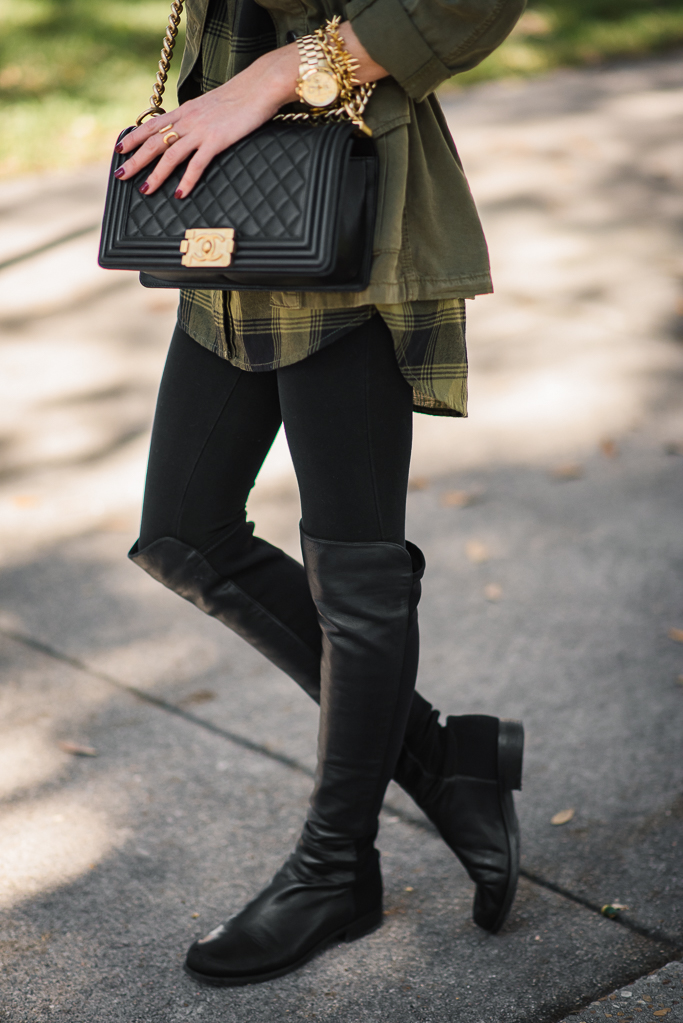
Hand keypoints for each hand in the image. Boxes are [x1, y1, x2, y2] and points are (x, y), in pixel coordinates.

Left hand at [114, 44, 298, 197]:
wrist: (259, 86)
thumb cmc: (241, 96)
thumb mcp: (212, 105)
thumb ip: (198, 117)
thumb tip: (191, 130)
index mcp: (186, 110)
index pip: (152, 125)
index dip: (134, 137)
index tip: (120, 148)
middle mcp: (188, 120)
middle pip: (155, 142)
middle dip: (135, 159)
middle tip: (121, 174)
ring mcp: (201, 130)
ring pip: (170, 154)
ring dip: (155, 175)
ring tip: (144, 190)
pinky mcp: (216, 140)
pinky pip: (197, 164)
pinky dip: (187, 180)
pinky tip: (180, 194)